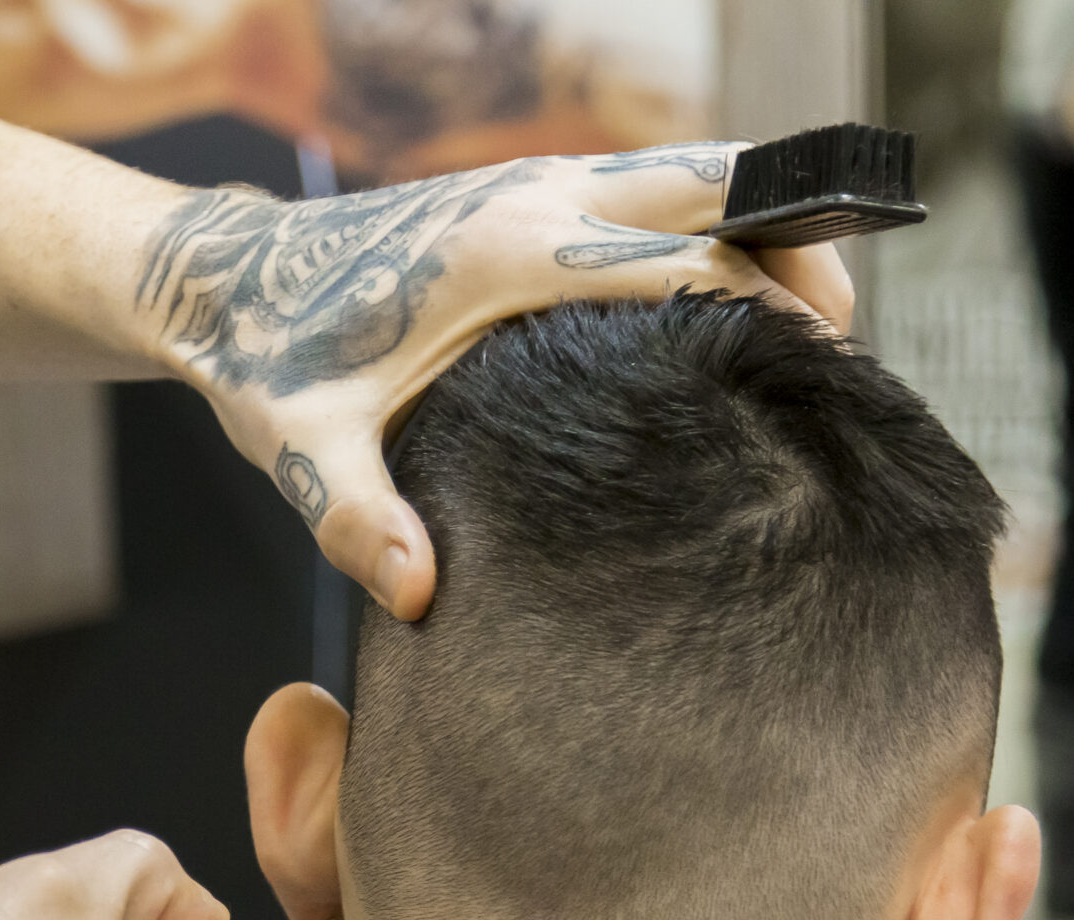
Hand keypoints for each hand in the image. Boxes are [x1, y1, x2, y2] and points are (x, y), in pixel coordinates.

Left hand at [136, 145, 853, 618]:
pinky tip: (729, 309)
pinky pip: (655, 184)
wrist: (226, 280)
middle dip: (802, 251)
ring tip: (815, 325)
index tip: (827, 378)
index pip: (690, 260)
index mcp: (513, 253)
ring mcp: (539, 180)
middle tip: (847, 343)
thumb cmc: (274, 367)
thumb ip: (363, 524)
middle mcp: (540, 195)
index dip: (773, 312)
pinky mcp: (530, 189)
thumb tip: (420, 594)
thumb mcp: (307, 454)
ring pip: (697, 170)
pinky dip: (715, 223)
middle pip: (724, 187)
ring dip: (764, 227)